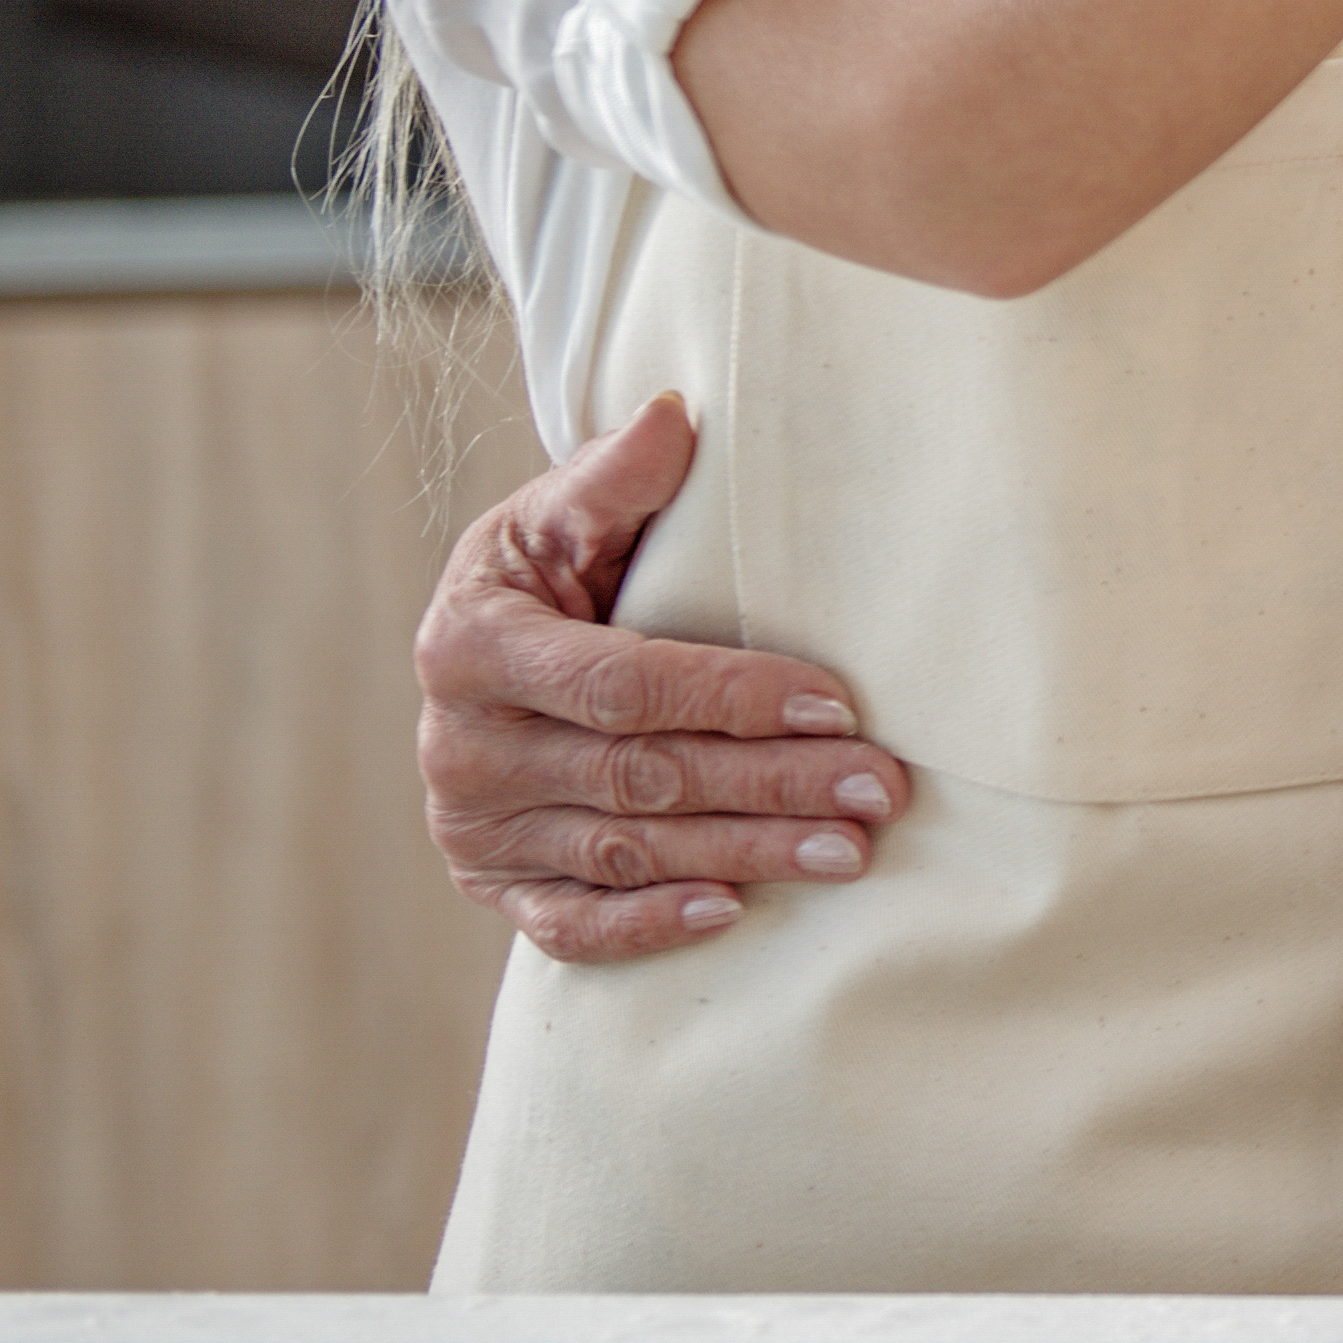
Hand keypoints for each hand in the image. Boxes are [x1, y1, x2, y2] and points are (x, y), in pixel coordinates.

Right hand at [416, 393, 910, 961]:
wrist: (486, 651)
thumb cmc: (548, 574)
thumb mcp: (560, 516)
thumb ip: (613, 479)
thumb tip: (675, 418)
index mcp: (472, 644)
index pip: (624, 682)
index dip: (732, 696)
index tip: (837, 702)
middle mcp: (463, 744)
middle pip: (641, 774)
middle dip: (769, 784)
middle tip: (879, 790)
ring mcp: (475, 824)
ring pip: (626, 849)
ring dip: (745, 853)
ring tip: (850, 850)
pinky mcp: (493, 884)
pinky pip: (569, 924)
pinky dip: (647, 925)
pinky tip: (731, 913)